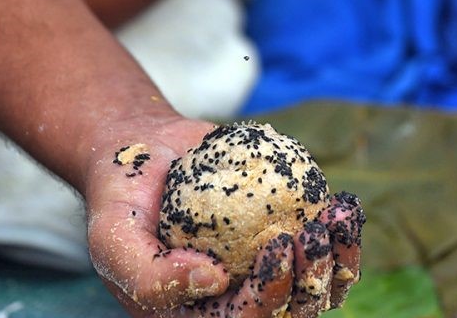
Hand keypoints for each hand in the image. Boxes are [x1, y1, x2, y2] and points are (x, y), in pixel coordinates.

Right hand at [84, 116, 363, 316]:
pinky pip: (326, 253)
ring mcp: (265, 273)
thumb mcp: (113, 237)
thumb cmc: (121, 200)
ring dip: (339, 260)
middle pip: (291, 312)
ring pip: (318, 289)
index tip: (278, 242)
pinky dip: (343, 234)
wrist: (141, 154)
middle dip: (312, 279)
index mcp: (198, 317)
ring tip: (338, 217)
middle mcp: (236, 303)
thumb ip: (149, 274)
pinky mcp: (285, 240)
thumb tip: (214, 282)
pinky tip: (344, 205)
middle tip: (310, 232)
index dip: (271, 292)